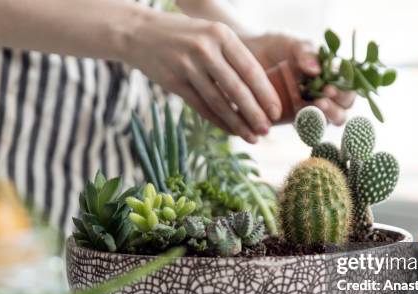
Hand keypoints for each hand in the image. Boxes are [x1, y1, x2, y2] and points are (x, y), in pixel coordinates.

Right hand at [127, 12, 281, 142]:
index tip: (277, 112)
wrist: (140, 33)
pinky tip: (231, 130)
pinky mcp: (174, 82)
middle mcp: (205, 49)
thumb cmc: (185, 35)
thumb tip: (261, 91)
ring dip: (238, 123)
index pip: (250, 69)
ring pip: (219, 102)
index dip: (266, 94)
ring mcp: (188, 66)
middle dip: (255, 113)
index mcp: (221, 34)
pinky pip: (202, 107)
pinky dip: (219, 121)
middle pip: (236, 89)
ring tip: (252, 137)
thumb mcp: (211, 34)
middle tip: (267, 130)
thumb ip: (233, 56)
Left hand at [244, 34, 355, 125]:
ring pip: (328, 121)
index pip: (349, 88)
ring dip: (325, 118)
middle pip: (343, 109)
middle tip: (322, 100)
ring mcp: (312, 107)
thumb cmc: (281, 47)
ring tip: (313, 108)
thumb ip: (307, 54)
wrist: (254, 54)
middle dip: (336, 107)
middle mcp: (327, 94)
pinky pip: (307, 129)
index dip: (344, 91)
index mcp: (334, 76)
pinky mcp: (297, 118)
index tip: (330, 88)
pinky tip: (300, 121)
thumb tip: (317, 70)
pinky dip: (306, 127)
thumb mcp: (295, 45)